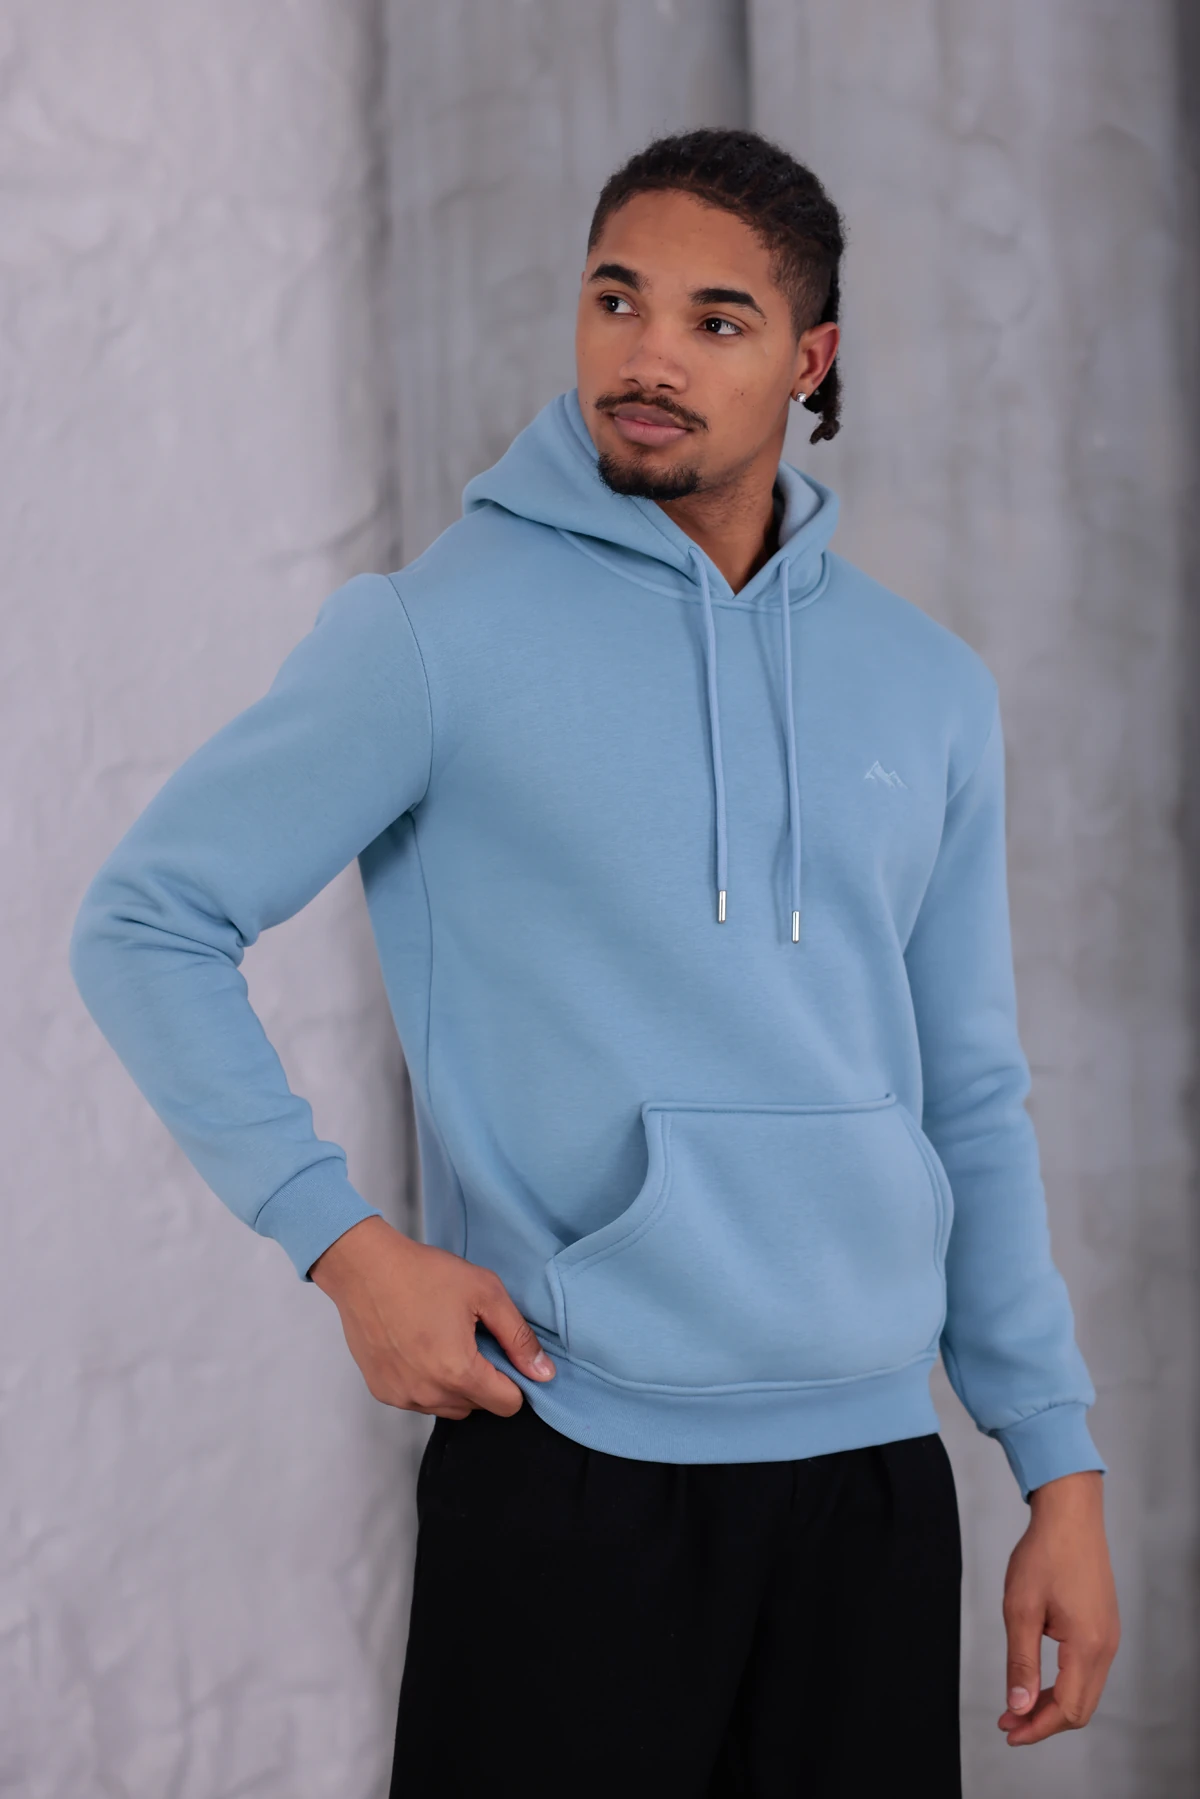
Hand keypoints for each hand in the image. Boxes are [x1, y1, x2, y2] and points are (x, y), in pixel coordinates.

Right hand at [309, 1215, 554, 1418]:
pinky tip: (420, 1347)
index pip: (507, 1405)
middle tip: (471, 1339)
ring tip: (444, 1341)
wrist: (365, 1268)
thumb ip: (519, 1337)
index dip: (514, 1380)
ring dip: (456, 1385)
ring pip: (449, 1407)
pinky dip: (427, 1383)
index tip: (502, 1353)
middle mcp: (428, 1394)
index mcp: (458, 1372)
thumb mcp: (485, 1293)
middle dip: (484, 1379)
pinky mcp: (382, 1391)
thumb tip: (543, 1373)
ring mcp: (402, 1396)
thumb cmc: (425, 1274)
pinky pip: (420, 1401)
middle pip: (478, 1407)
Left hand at [998, 1470, 1119, 1744]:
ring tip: (1018, 1702)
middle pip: (1080, 1708)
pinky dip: (1064, 1684)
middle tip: (1008, 1721)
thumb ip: (1021, 1662)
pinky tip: (1039, 1678)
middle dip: (1044, 1722)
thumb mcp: (1020, 1609)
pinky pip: (1088, 1671)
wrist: (1070, 1515)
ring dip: (1053, 1704)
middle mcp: (1106, 1647)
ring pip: (1086, 1691)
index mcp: (1088, 1646)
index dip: (1036, 1727)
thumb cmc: (1043, 1554)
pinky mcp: (1105, 1626)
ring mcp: (1109, 1637)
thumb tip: (1018, 1706)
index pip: (1066, 1709)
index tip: (1007, 1731)